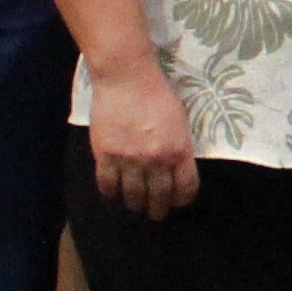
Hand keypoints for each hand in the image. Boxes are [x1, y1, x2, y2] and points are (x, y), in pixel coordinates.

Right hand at [84, 64, 201, 219]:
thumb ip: (179, 147)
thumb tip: (175, 169)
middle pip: (159, 197)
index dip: (182, 199)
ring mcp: (129, 160)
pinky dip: (111, 193)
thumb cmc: (158, 93)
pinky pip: (107, 184)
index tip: (178, 201)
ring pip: (133, 196)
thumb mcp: (180, 122)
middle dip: (158, 209)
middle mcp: (156, 160)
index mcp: (179, 151)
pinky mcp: (105, 155)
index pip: (186, 188)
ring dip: (135, 205)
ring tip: (135, 207)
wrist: (126, 78)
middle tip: (156, 213)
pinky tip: (113, 193)